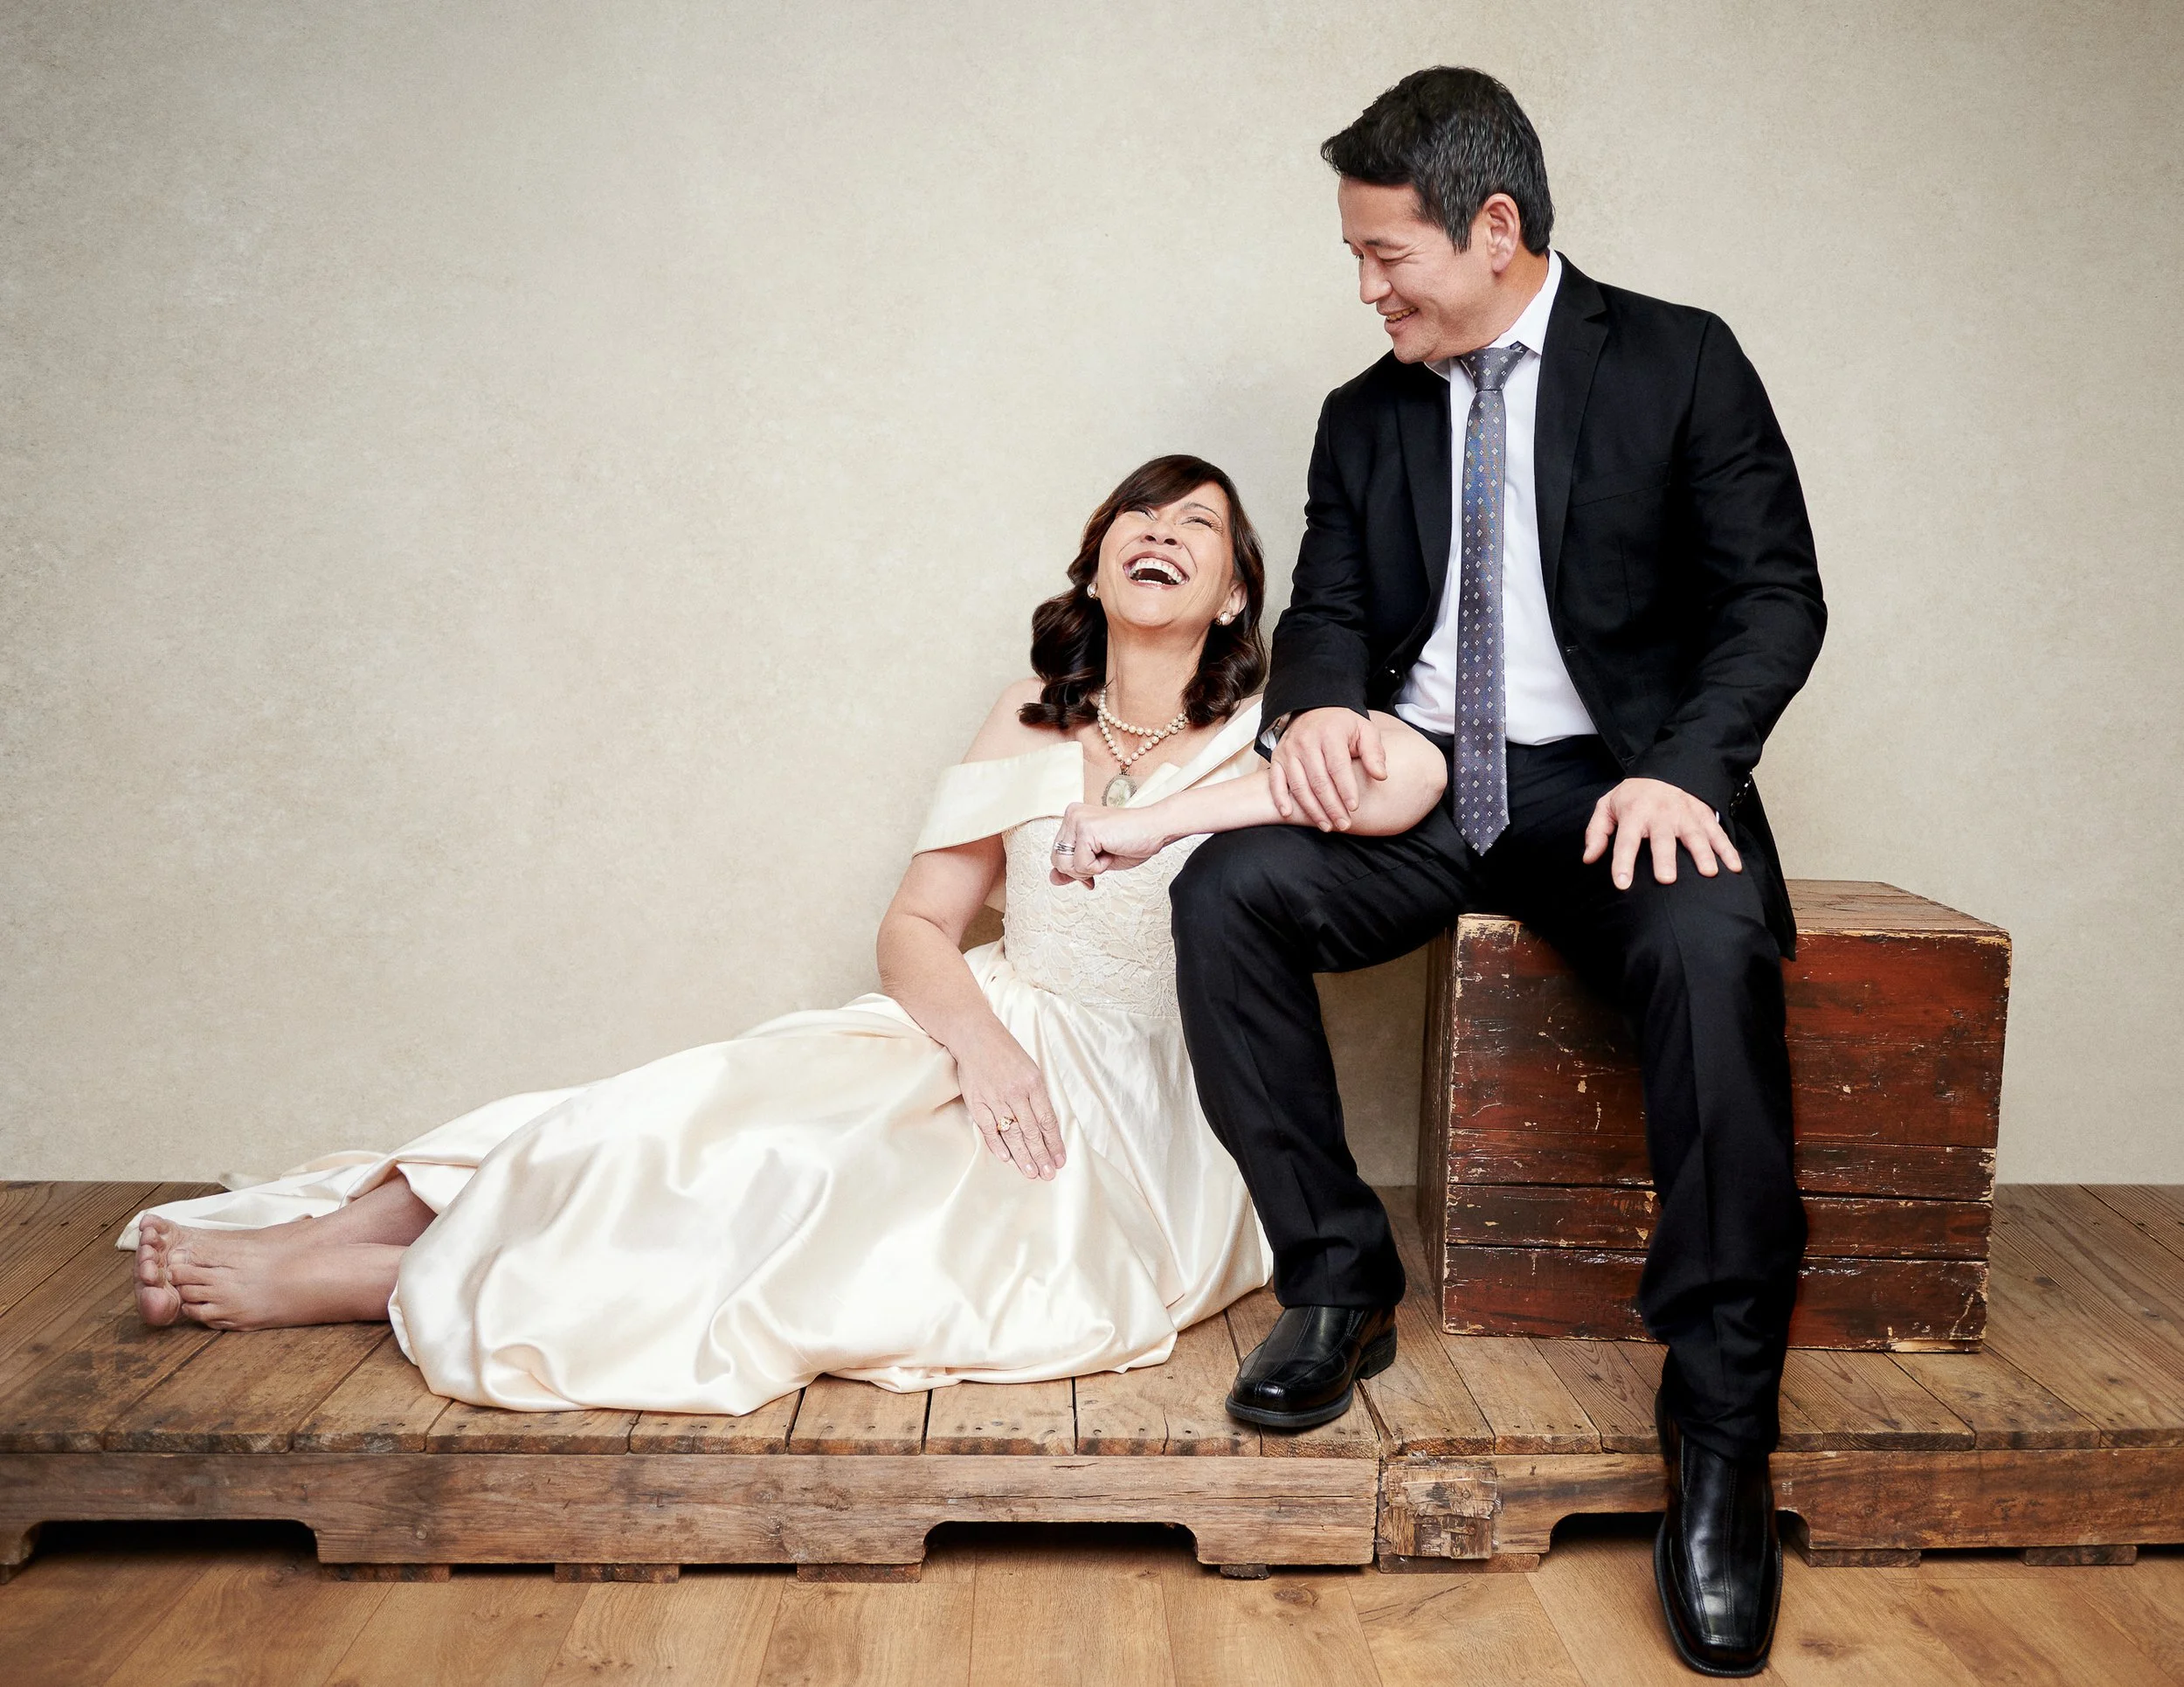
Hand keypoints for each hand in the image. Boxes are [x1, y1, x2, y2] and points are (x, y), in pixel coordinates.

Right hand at [953, 1026, 1065, 1180]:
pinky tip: (1007, 1159)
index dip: (1055, 1143)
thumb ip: (1038, 1095)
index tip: (1060, 1160)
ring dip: (1023, 1156)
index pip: (1047, 1120)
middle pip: (1031, 1131)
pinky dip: (998, 1145)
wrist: (975, 1036)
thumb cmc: (1006, 1052)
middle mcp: (1015, 1093)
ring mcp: (995, 1098)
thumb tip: (1046, 1125)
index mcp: (1033, 1083)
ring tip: (1031, 1173)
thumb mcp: (1031, 1068)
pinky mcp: (977, 1102)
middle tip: (1048, 1175)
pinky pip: (988, 1129)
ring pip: (1012, 1134)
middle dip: (1041, 1155)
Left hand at [1047, 801, 1167, 884]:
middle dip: (1080, 870)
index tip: (1094, 868)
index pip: (1057, 854)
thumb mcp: (1096, 859)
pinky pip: (1081, 865)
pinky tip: (1112, 850)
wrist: (1156, 830)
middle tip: (1103, 860)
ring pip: (1064, 864)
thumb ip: (1073, 867)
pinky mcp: (1086, 829)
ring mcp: (1078, 820)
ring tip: (1107, 852)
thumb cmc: (1131, 842)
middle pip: (1056, 860)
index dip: (1075, 868)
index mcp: (1073, 817)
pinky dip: (1098, 867)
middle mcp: (1072, 815)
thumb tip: (1053, 879)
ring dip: (1089, 868)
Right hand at [1269, 708, 1387, 830]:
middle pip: (1318, 781)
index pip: (1337, 766)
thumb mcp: (1364, 730)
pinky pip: (1275, 781)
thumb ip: (1374, 753)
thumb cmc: (1343, 726)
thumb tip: (1381, 776)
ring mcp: (1289, 751)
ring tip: (1327, 826)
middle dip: (1332, 806)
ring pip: (1299, 786)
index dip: (1345, 789)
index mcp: (1329, 734)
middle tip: (1344, 824)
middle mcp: (1305, 742)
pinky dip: (1280, 798)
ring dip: (1312, 809)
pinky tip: (1288, 814)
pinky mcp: (1277, 758)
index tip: (1354, 807)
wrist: (1314, 709)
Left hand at [1581, 777, 1742, 888]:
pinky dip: (1728, 850)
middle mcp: (1661, 815)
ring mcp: (1686, 815)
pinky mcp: (1704, 816)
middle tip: (1667, 880)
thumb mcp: (1607, 806)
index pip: (1626, 841)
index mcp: (1634, 814)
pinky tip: (1734, 867)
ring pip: (1695, 836)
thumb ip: (1597, 832)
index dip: (1622, 863)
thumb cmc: (1633, 795)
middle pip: (1663, 840)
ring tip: (1709, 874)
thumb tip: (1589, 859)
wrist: (1667, 769)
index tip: (1622, 884)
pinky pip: (1718, 834)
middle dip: (1665, 859)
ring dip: (1703, 855)